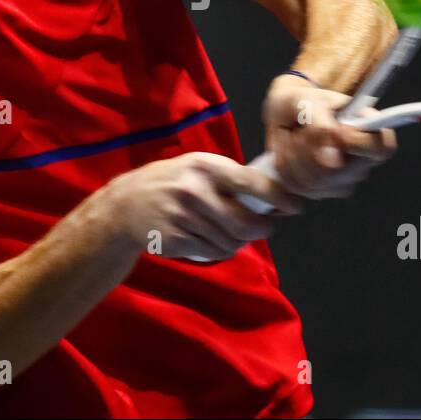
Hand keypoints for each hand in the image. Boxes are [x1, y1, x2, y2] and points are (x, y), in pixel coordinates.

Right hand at [99, 152, 304, 261]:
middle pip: (246, 222)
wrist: (126, 205)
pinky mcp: (176, 240)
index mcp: (205, 166)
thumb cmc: (171, 182)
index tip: (295, 206)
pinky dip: (222, 251)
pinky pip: (214, 253)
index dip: (279, 197)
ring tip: (234, 232)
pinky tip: (215, 241)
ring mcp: (183, 217)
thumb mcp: (196, 167)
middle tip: (264, 226)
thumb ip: (229, 177)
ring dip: (240, 241)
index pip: (251, 183)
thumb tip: (273, 194)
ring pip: (232, 241)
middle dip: (262, 228)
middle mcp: (194, 190)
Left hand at [263, 73, 395, 197]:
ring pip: (315, 182)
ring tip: (294, 137)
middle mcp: (362, 161)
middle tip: (303, 128)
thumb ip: (321, 124)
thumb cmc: (303, 102)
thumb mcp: (308, 101)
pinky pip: (298, 188)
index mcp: (369, 131)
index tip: (337, 131)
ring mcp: (343, 180)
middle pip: (339, 172)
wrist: (284, 112)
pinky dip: (286, 168)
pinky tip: (289, 152)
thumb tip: (332, 159)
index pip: (382, 147)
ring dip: (294, 157)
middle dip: (310, 148)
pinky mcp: (321, 191)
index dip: (359, 144)